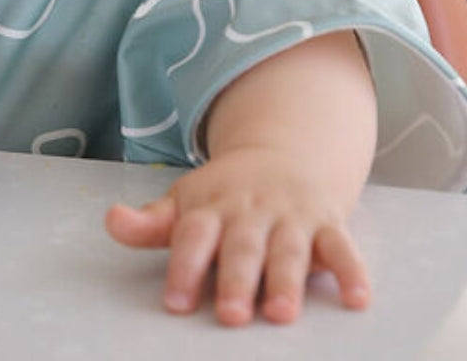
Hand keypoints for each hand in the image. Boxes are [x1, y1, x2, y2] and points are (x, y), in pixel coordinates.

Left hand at [105, 148, 370, 325]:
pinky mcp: (326, 224)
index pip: (193, 235)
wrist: (284, 151)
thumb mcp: (185, 202)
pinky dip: (351, 270)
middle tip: (231, 316)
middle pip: (241, 246)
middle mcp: (250, 211)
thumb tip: (111, 221)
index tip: (174, 302)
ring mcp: (290, 216)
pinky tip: (356, 298)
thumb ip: (150, 222)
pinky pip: (342, 246)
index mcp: (211, 208)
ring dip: (287, 281)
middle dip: (236, 280)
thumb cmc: (225, 194)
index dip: (183, 267)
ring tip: (280, 313)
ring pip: (288, 249)